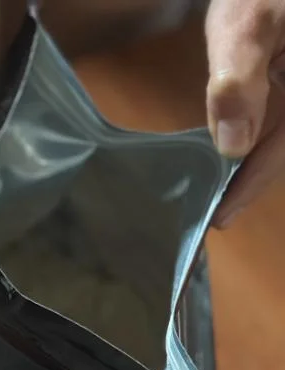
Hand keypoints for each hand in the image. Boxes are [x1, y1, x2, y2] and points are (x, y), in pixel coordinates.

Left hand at [206, 0, 284, 226]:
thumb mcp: (248, 24)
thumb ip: (238, 81)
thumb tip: (231, 145)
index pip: (284, 150)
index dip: (252, 185)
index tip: (221, 219)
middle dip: (256, 180)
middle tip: (218, 215)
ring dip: (260, 163)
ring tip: (226, 194)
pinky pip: (283, 120)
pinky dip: (264, 140)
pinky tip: (240, 152)